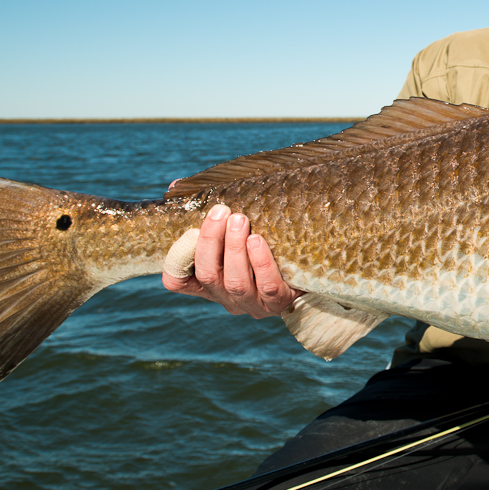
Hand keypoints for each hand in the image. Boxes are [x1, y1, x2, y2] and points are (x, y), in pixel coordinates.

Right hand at [161, 204, 301, 317]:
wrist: (312, 268)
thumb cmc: (266, 242)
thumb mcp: (237, 229)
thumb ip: (210, 213)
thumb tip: (176, 186)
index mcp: (211, 281)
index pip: (178, 281)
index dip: (175, 261)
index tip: (187, 231)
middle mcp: (227, 296)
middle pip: (208, 275)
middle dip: (211, 240)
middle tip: (220, 211)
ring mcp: (253, 304)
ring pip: (236, 282)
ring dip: (234, 248)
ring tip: (239, 219)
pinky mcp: (280, 304)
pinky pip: (268, 286)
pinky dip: (261, 263)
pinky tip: (258, 240)